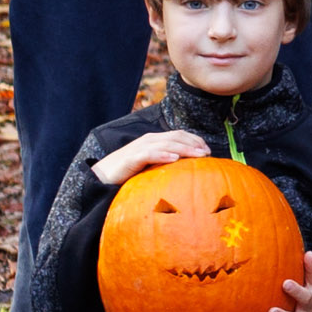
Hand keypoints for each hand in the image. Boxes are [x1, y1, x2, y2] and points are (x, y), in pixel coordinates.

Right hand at [89, 128, 211, 184]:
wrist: (103, 177)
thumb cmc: (130, 173)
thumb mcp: (152, 166)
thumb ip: (166, 164)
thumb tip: (188, 172)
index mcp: (155, 140)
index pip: (179, 134)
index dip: (195, 140)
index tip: (208, 151)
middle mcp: (149, 140)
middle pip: (176, 137)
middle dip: (194, 144)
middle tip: (208, 153)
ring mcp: (140, 147)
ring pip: (166, 143)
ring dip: (184, 149)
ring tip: (199, 155)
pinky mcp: (131, 157)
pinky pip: (149, 154)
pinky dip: (163, 154)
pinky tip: (174, 158)